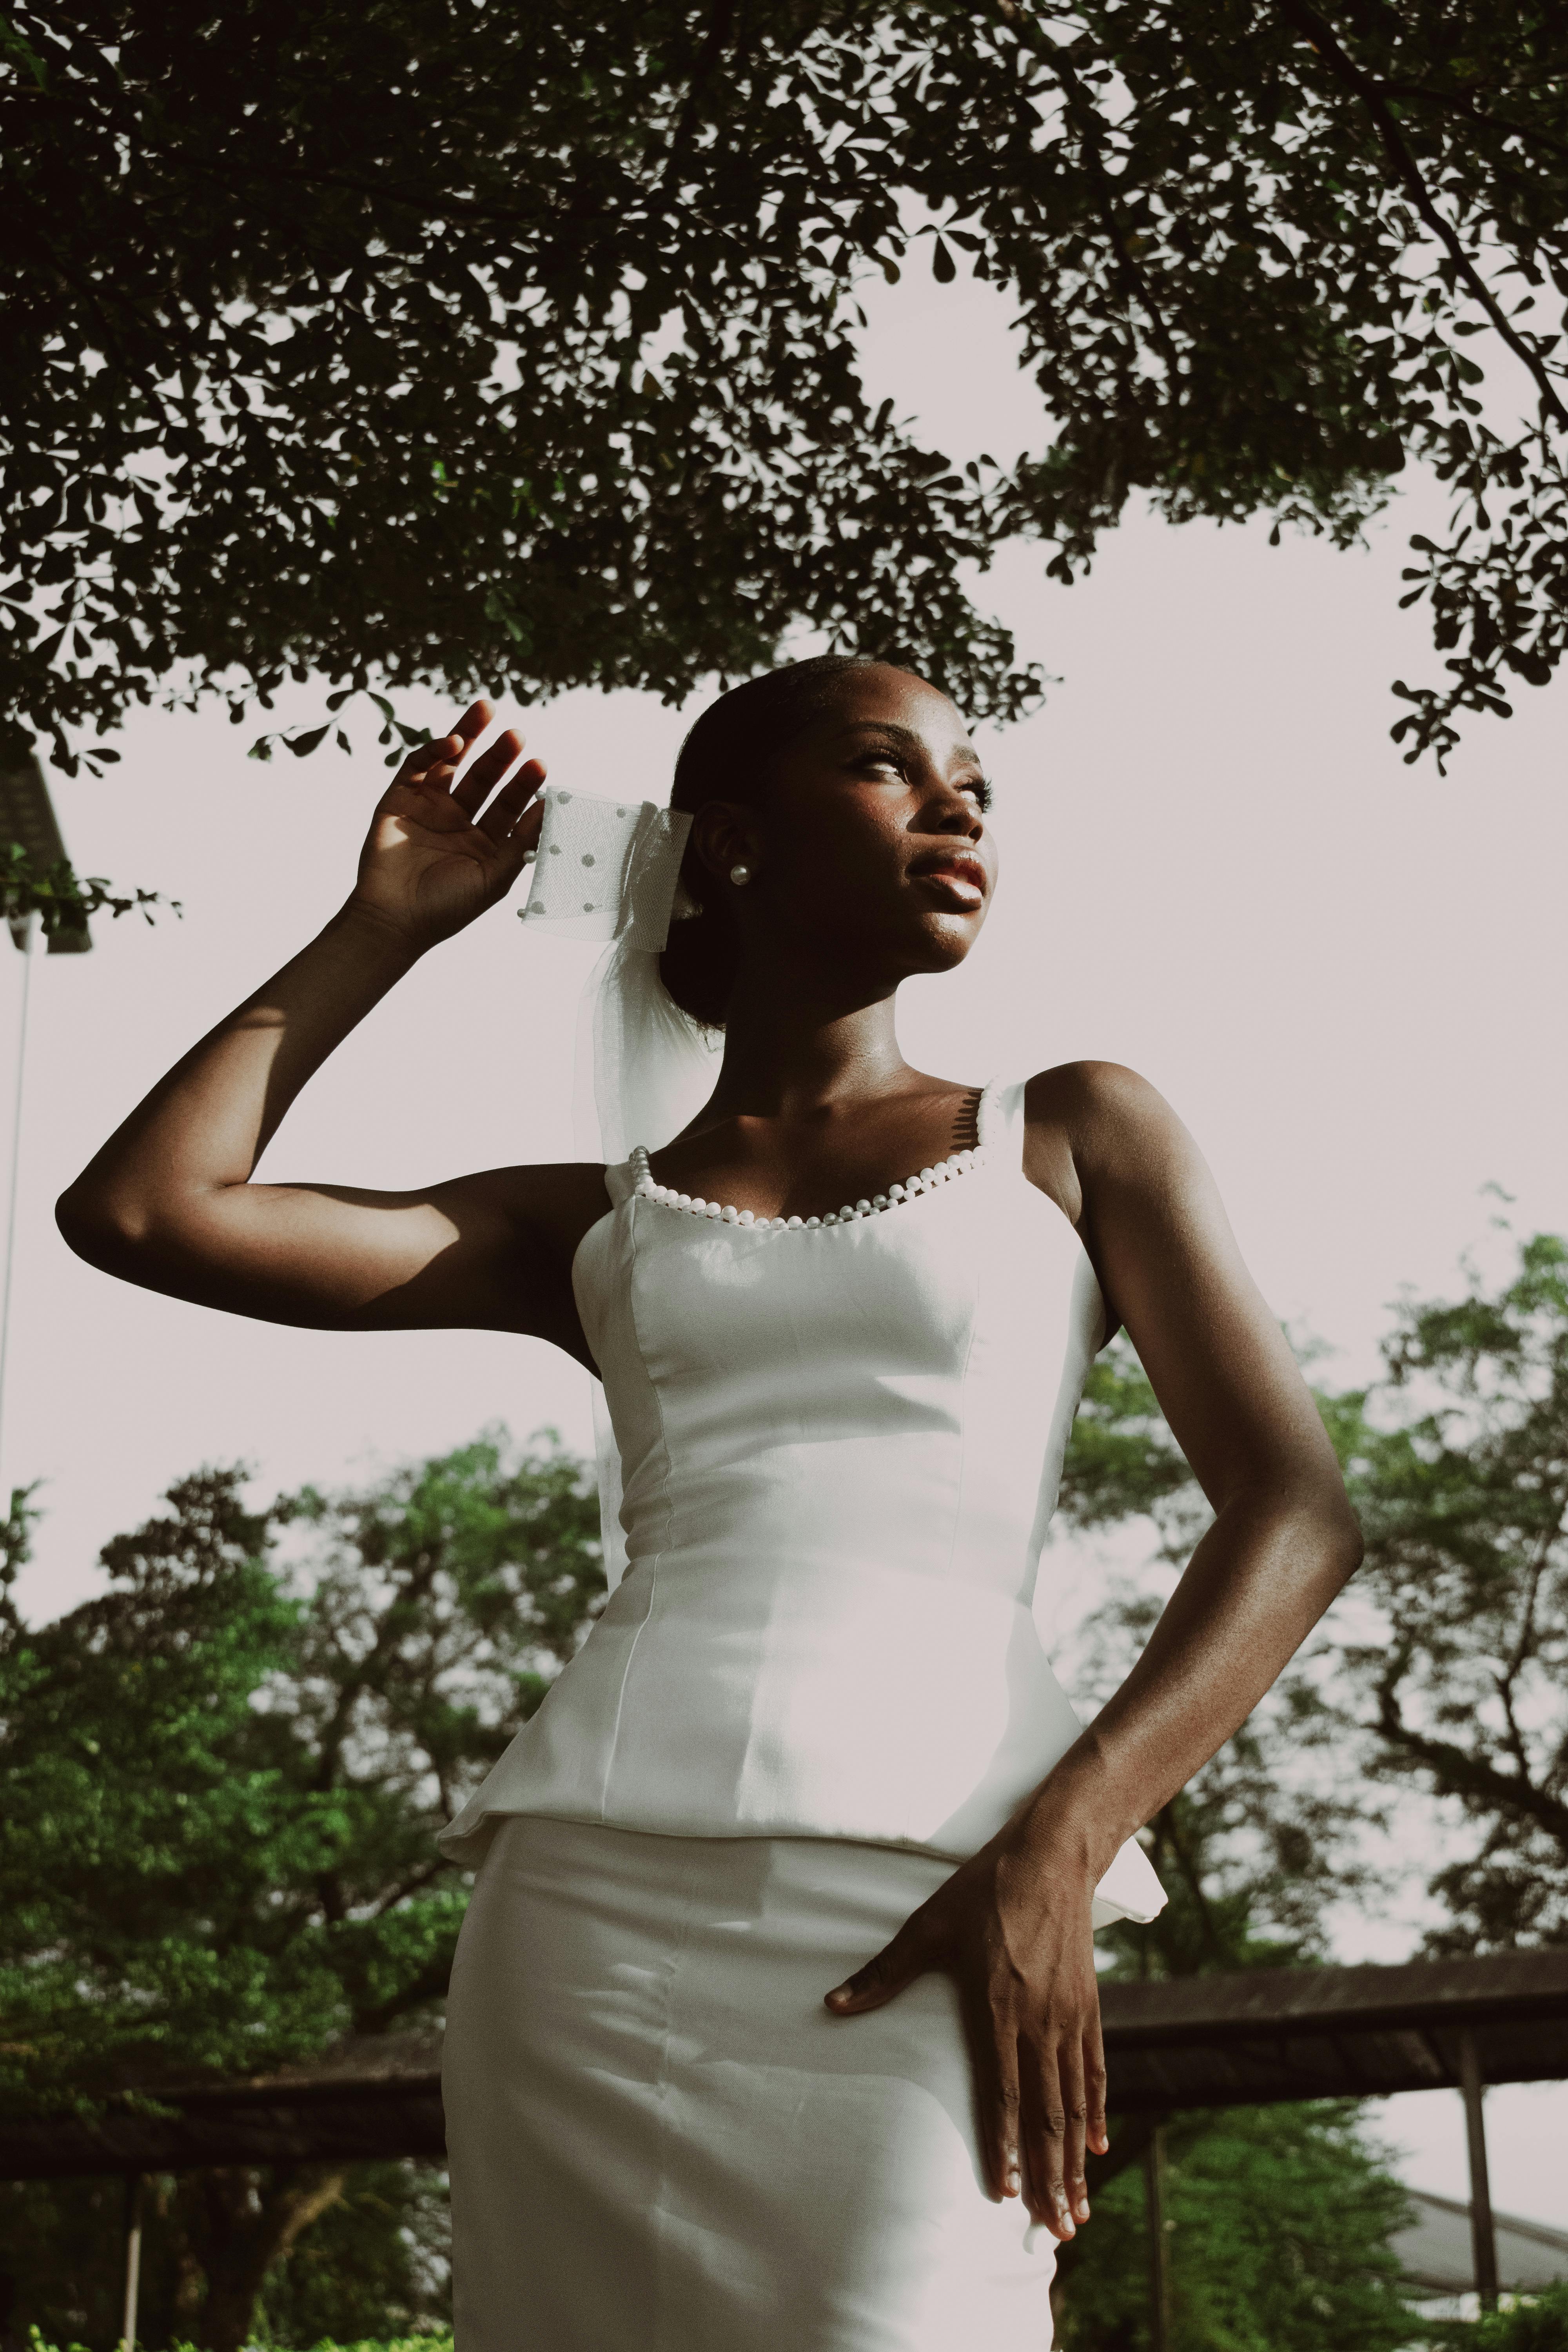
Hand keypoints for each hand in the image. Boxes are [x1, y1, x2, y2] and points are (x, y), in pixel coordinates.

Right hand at [348, 699, 546, 951]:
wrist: (394, 921)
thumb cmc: (446, 908)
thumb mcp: (495, 878)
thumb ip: (522, 841)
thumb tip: (550, 807)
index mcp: (484, 840)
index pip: (508, 803)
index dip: (524, 784)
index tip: (540, 765)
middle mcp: (457, 820)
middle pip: (484, 777)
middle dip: (500, 755)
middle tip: (518, 734)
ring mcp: (427, 807)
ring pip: (452, 763)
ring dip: (469, 735)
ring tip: (487, 710)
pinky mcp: (398, 799)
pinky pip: (417, 766)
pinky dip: (434, 751)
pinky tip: (454, 743)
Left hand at [824, 1820, 1106, 2241]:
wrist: (1051, 1857)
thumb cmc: (983, 1890)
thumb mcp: (928, 1927)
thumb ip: (884, 1973)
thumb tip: (833, 2004)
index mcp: (998, 2008)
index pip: (1003, 2094)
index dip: (1005, 2148)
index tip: (1006, 2194)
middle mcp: (1039, 2022)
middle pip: (1046, 2115)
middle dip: (1051, 2177)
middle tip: (1055, 2230)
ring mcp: (1069, 2017)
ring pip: (1075, 2104)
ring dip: (1077, 2159)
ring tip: (1079, 2208)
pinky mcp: (1088, 2007)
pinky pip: (1095, 2072)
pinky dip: (1097, 2112)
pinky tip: (1100, 2146)